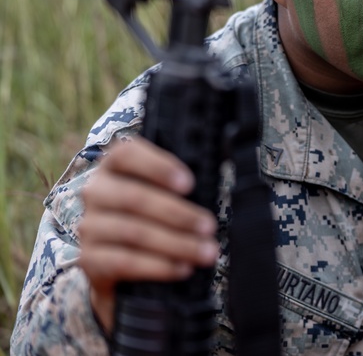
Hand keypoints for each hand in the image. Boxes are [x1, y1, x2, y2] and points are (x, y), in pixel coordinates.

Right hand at [77, 136, 218, 332]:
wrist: (120, 263)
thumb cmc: (154, 217)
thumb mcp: (165, 193)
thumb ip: (180, 184)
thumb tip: (213, 182)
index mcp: (114, 166)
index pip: (126, 154)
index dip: (158, 167)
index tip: (189, 184)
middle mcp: (96, 192)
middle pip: (134, 198)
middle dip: (178, 214)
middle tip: (210, 226)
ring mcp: (89, 226)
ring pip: (133, 233)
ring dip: (176, 244)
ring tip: (206, 252)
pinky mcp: (89, 259)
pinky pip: (124, 262)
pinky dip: (158, 266)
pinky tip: (182, 268)